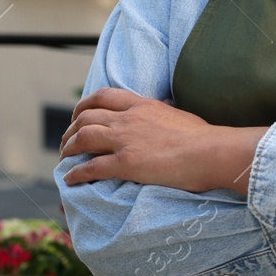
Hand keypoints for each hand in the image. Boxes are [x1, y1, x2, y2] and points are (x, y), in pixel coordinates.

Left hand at [59, 87, 266, 194]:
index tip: (79, 115)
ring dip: (69, 149)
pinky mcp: (126, 163)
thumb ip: (163, 114)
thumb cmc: (204, 137)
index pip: (104, 96)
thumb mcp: (178, 115)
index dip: (84, 105)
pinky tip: (70, 179)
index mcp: (142, 105)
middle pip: (86, 117)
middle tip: (67, 141)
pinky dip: (76, 173)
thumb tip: (163, 115)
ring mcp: (125, 141)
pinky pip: (91, 167)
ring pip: (83, 138)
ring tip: (64, 159)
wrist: (211, 151)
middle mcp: (128, 119)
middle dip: (71, 129)